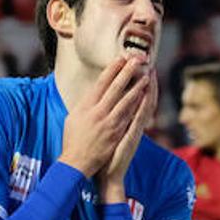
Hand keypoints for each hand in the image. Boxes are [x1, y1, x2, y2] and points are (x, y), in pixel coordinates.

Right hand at [58, 55, 148, 176]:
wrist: (76, 162)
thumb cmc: (73, 140)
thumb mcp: (73, 117)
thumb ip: (84, 104)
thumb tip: (92, 93)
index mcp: (85, 105)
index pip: (101, 82)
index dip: (112, 69)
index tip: (121, 58)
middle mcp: (96, 111)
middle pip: (114, 87)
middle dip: (127, 71)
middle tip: (137, 59)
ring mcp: (107, 123)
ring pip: (126, 100)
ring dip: (137, 87)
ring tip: (146, 76)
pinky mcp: (116, 133)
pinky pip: (130, 116)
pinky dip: (138, 105)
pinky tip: (145, 97)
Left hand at [100, 69, 156, 201]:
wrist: (109, 177)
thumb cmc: (106, 157)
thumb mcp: (111, 136)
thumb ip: (114, 123)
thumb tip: (109, 111)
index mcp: (127, 124)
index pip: (136, 101)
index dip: (140, 86)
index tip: (141, 70)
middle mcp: (133, 126)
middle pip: (144, 100)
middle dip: (147, 82)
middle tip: (150, 65)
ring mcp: (134, 131)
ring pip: (144, 106)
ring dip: (149, 90)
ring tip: (151, 74)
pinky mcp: (132, 137)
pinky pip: (139, 118)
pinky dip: (144, 105)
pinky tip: (146, 94)